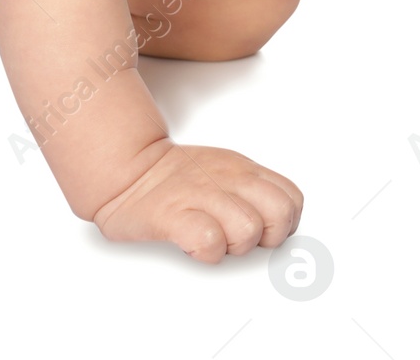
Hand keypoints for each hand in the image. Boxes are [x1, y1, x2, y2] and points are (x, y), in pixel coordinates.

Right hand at [91, 140, 303, 263]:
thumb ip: (253, 191)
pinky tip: (192, 243)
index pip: (291, 199)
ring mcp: (201, 195)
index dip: (282, 225)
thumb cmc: (176, 179)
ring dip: (232, 245)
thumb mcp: (224, 172)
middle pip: (280, 214)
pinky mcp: (173, 215)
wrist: (127, 169)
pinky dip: (205, 250)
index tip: (263, 233)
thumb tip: (281, 225)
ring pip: (248, 229)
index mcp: (243, 170)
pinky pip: (208, 240)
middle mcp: (228, 179)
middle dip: (266, 237)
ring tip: (211, 238)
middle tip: (239, 238)